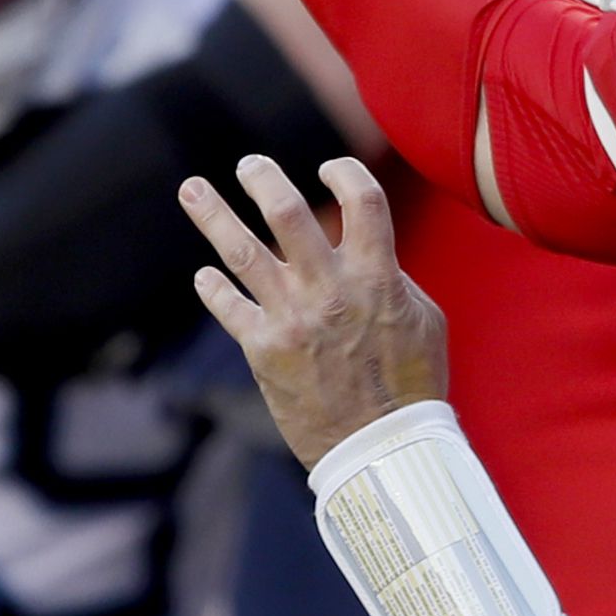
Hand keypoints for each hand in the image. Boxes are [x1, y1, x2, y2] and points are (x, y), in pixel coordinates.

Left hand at [178, 155, 446, 467]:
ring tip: (192, 189)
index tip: (329, 168)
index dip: (345, 170)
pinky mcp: (263, 350)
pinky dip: (213, 288)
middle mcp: (330, 289)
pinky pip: (228, 307)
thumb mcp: (423, 320)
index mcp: (377, 275)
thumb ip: (393, 278)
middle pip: (287, 212)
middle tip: (249, 165)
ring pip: (241, 251)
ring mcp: (291, 317)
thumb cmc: (412, 385)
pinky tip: (205, 277)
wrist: (380, 450)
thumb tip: (369, 251)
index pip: (363, 197)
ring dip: (212, 214)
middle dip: (262, 179)